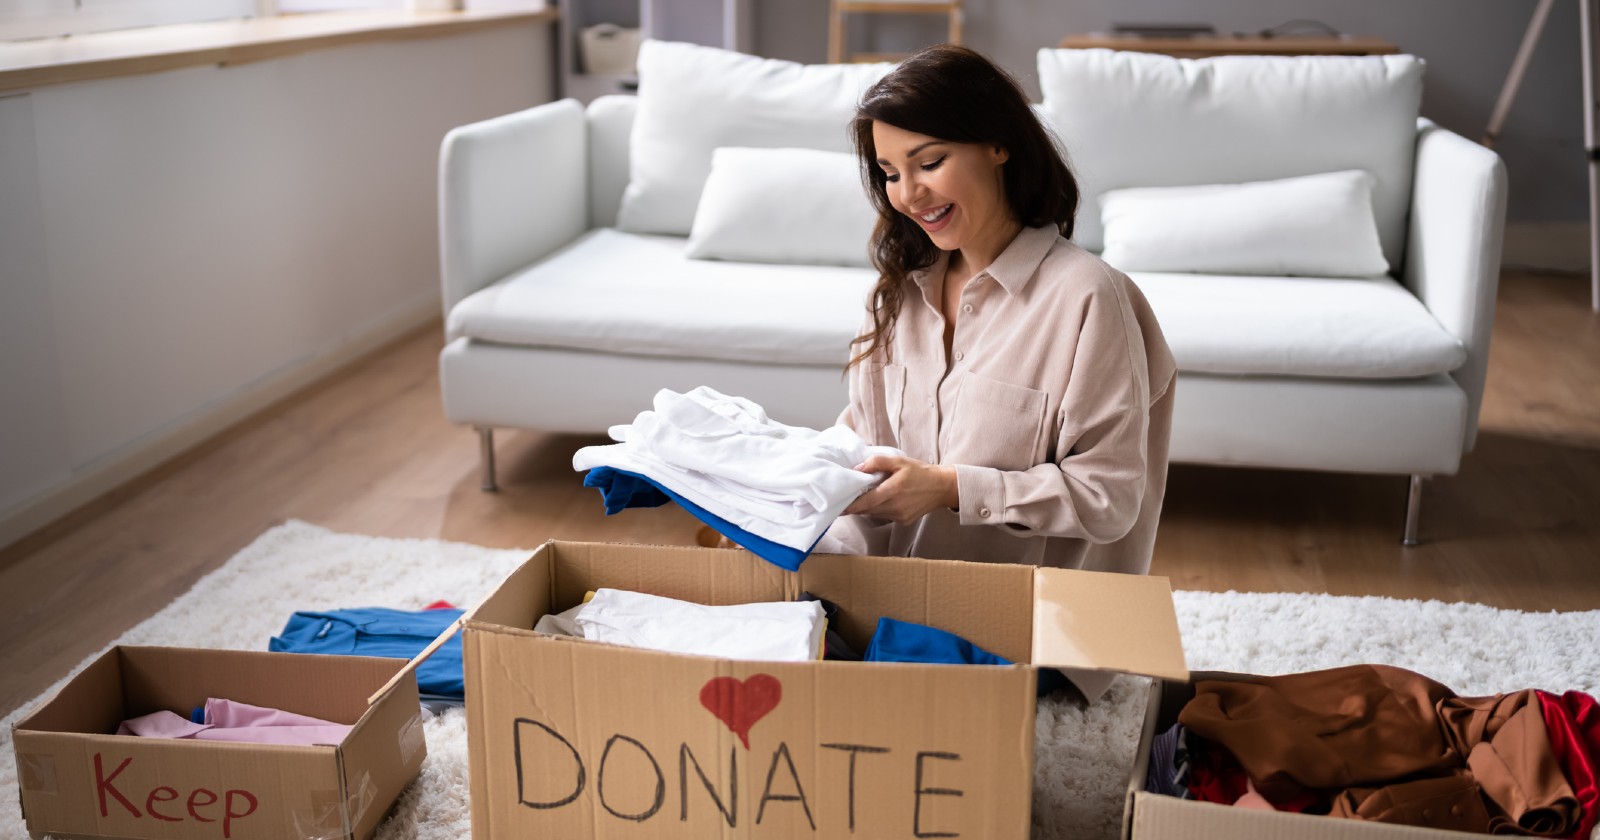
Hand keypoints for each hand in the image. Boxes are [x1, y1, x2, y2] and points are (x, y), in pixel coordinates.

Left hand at [841, 454, 958, 524]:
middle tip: (844, 499)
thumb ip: (878, 462)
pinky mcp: (903, 521)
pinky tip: (880, 501)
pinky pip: (884, 516)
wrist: (942, 487)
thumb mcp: (899, 461)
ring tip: (860, 498)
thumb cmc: (919, 472)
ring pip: (875, 514)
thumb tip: (858, 468)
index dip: (850, 506)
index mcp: (893, 490)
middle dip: (855, 506)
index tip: (838, 506)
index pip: (865, 502)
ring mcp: (899, 516)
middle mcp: (895, 507)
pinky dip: (878, 510)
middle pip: (867, 510)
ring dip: (866, 507)